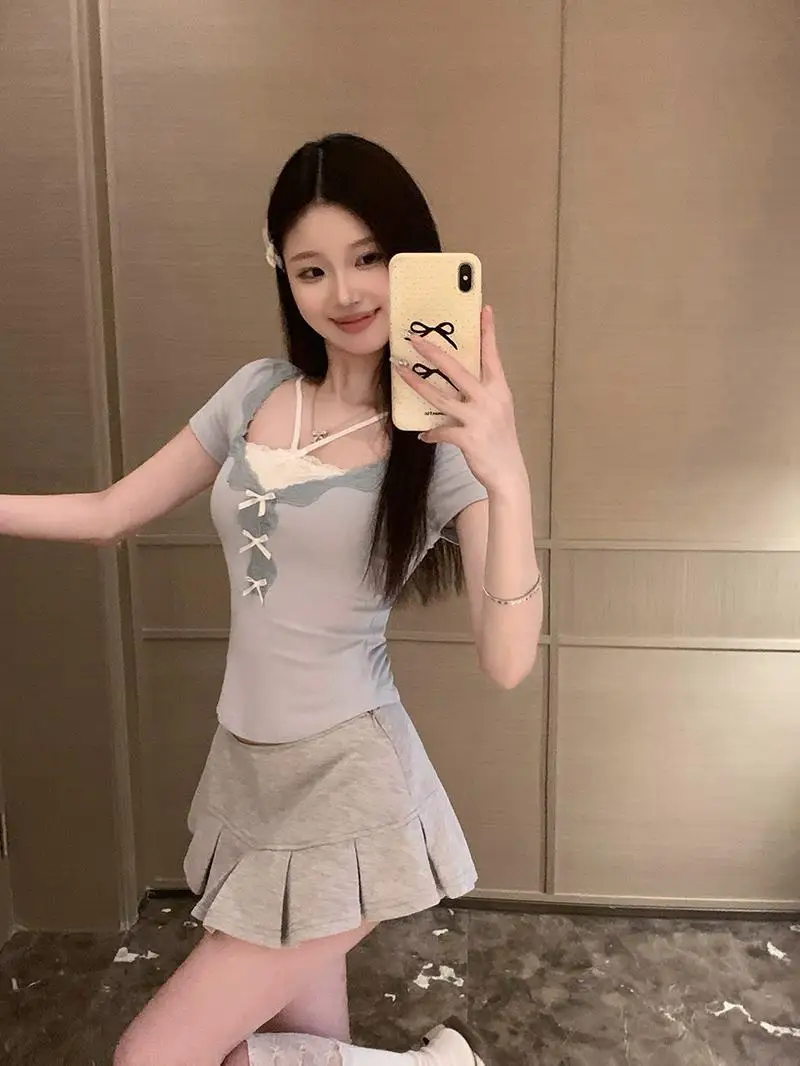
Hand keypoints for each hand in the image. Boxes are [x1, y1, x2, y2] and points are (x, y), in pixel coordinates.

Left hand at [392, 306, 526, 494]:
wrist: (509, 473)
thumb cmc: (499, 440)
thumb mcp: (497, 411)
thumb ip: (480, 395)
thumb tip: (454, 385)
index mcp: (499, 390)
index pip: (492, 355)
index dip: (487, 332)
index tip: (484, 309)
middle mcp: (490, 400)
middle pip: (457, 370)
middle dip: (433, 353)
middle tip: (414, 339)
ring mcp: (479, 419)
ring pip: (441, 397)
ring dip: (418, 385)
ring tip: (401, 373)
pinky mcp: (469, 439)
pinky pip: (441, 431)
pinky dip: (431, 433)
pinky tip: (424, 435)